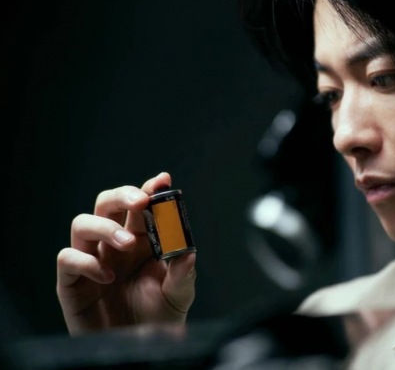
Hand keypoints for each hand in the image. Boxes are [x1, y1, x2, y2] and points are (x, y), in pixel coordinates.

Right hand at [56, 172, 196, 334]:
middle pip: (106, 204)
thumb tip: (189, 251)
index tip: (163, 181)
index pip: (142, 207)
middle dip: (122, 195)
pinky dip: (86, 261)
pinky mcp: (72, 283)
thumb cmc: (158, 319)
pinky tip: (107, 276)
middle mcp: (114, 245)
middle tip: (140, 202)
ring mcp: (91, 261)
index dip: (150, 189)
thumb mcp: (179, 296)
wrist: (139, 350)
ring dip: (105, 227)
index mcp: (141, 241)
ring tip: (126, 244)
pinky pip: (67, 258)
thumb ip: (184, 274)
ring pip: (82, 223)